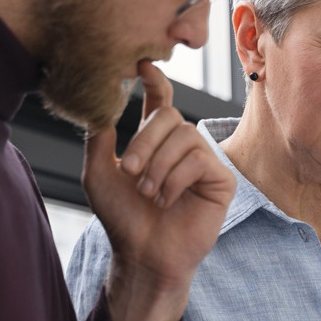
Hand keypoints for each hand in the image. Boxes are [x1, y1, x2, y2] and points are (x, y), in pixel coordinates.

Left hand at [82, 61, 234, 320]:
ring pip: (185, 136)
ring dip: (159, 165)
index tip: (142, 65)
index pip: (160, 100)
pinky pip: (200, 160)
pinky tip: (167, 200)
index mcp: (156, 142)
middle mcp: (182, 147)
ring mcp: (204, 162)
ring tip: (148, 193)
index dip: (155, 80)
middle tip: (129, 172)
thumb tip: (100, 100)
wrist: (144, 255)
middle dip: (145, 141)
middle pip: (169, 116)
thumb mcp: (99, 173)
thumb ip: (98, 136)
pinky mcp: (221, 180)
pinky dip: (177, 179)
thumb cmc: (122, 219)